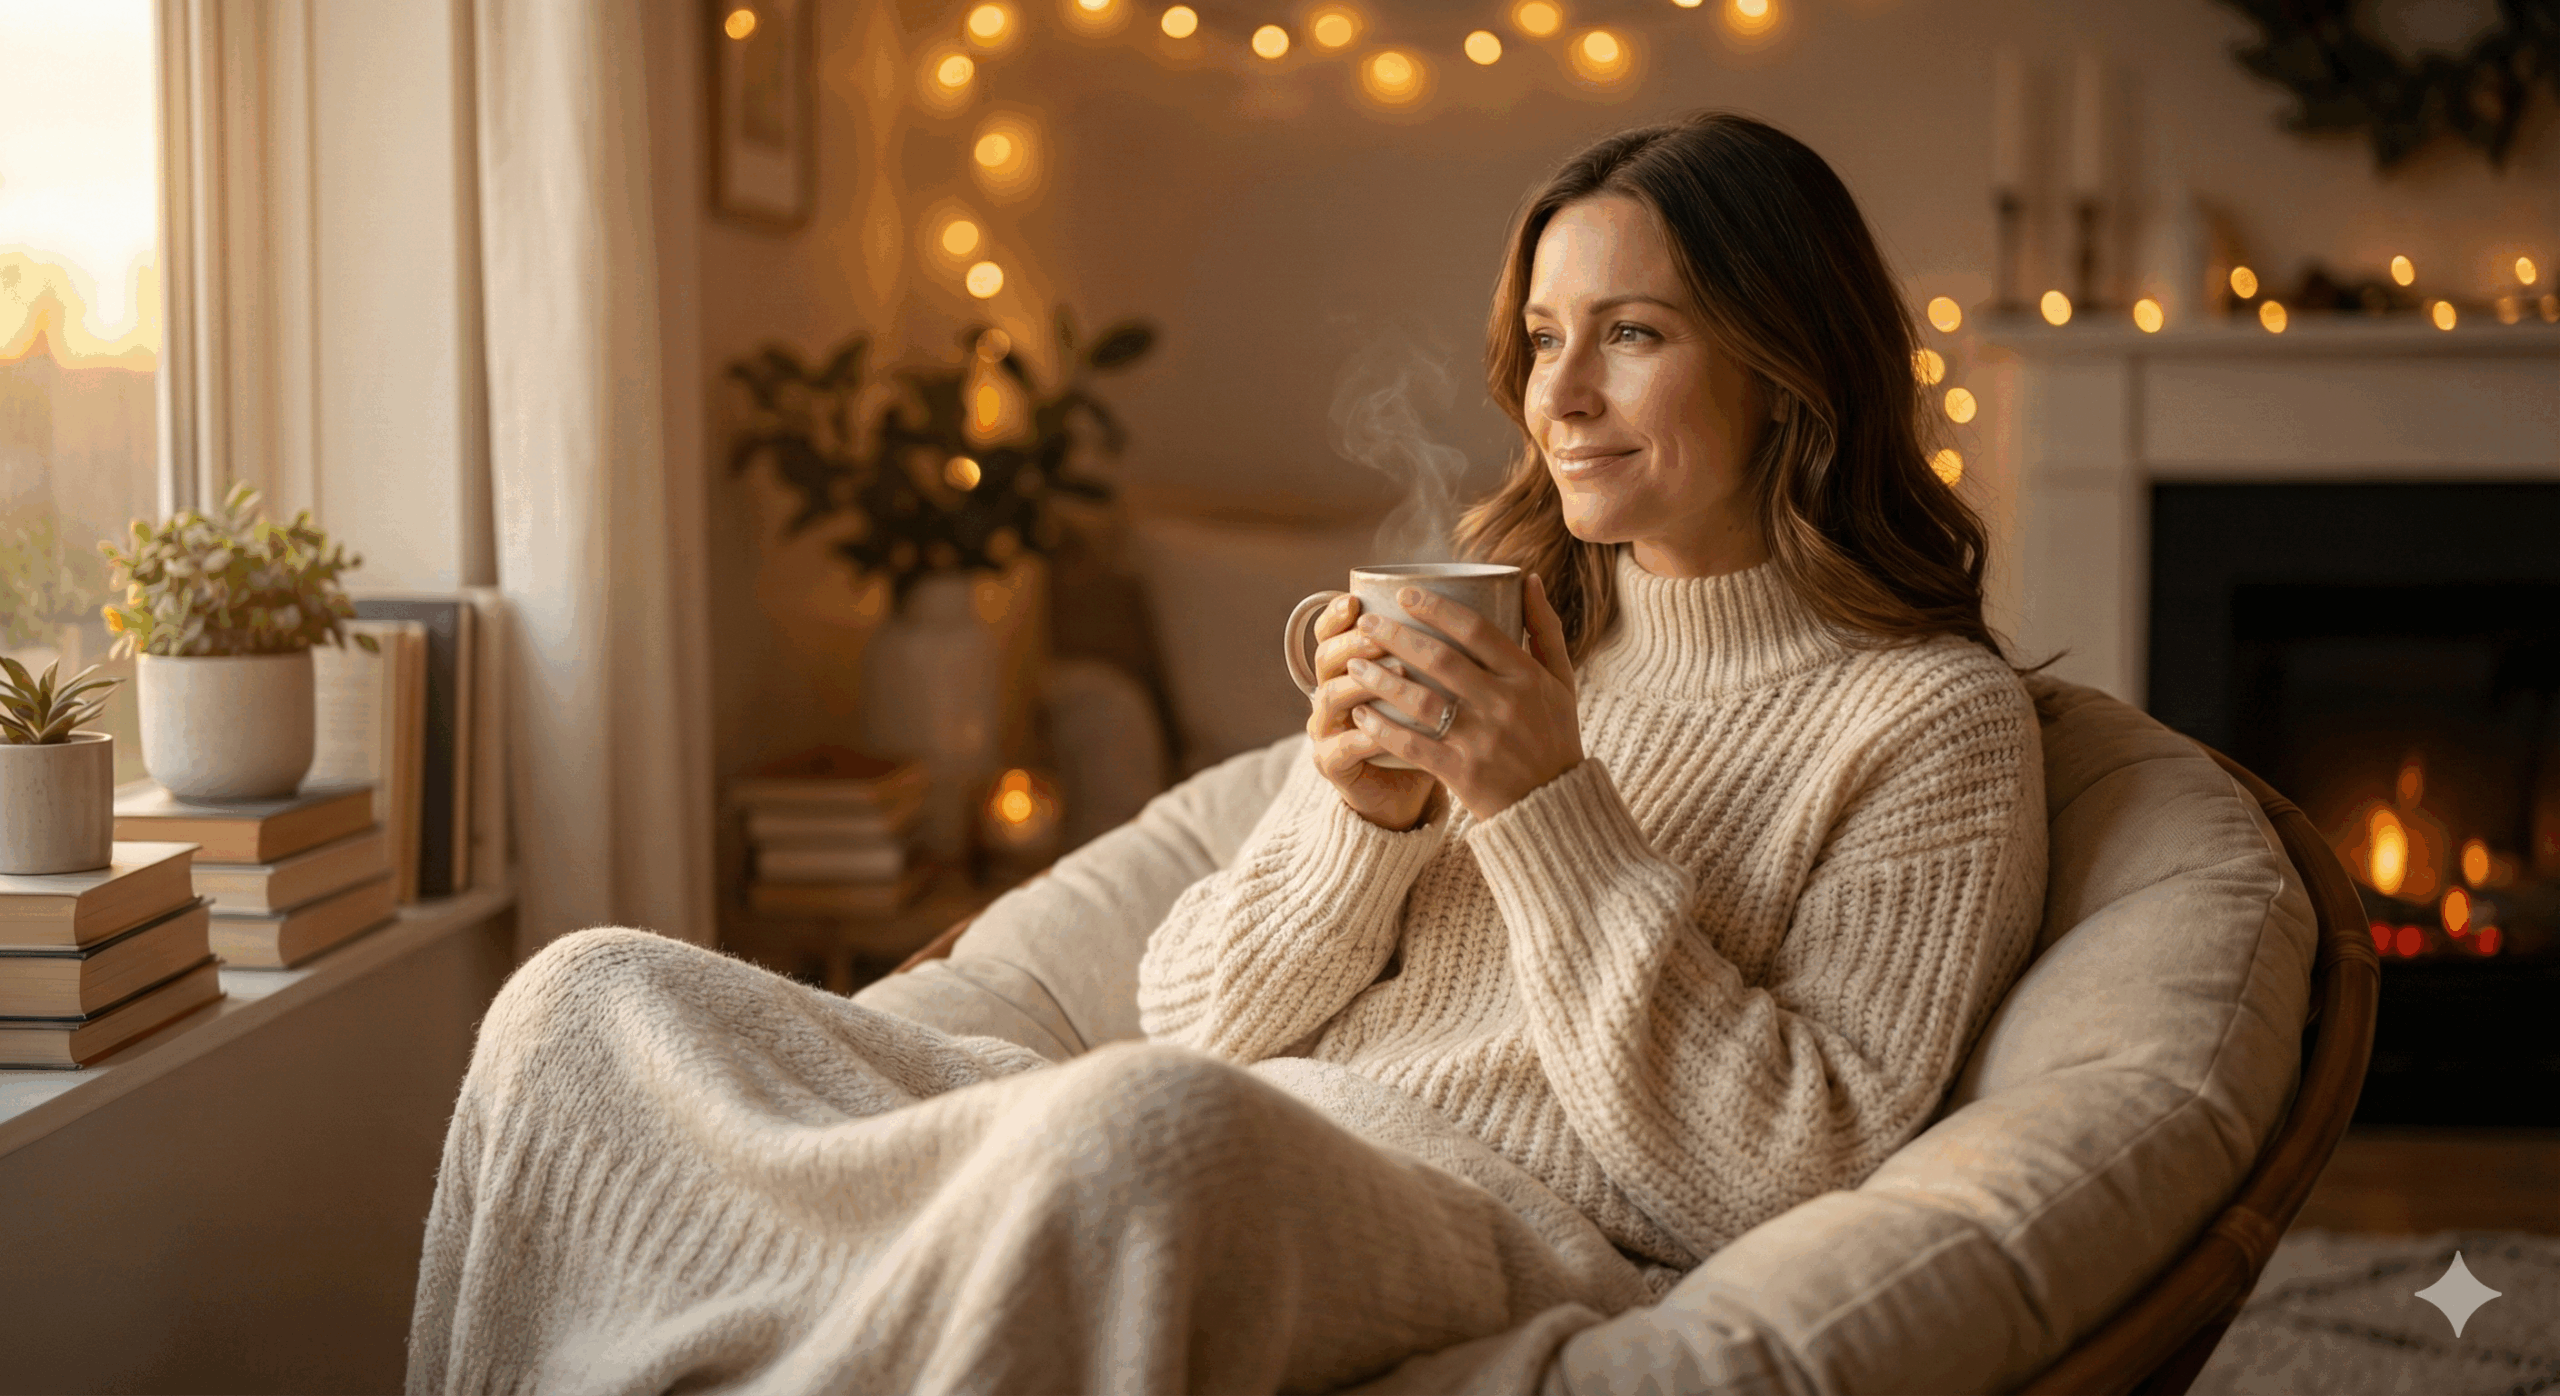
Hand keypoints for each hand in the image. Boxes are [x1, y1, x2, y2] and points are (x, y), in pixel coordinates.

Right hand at [1304, 593, 1439, 829]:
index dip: (1335, 613)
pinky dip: (1368, 735)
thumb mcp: (1439, 684)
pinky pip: (1346, 745)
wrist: (1407, 788)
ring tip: (1396, 672)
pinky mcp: (1333, 762)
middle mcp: (1331, 689)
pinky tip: (1386, 727)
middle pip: (1325, 656)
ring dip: (1361, 683)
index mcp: (1349, 663)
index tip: (1356, 599)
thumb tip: (1497, 594)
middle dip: (1352, 641)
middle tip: (1379, 631)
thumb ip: (1452, 645)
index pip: (1329, 629)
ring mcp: (1327, 727)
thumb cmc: (1429, 728)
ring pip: (1332, 696)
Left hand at [1344, 573, 1581, 822]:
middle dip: (1396, 635)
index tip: (1404, 593)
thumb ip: (1545, 629)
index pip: (1476, 629)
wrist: (1553, 806)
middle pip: (1440, 659)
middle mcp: (1504, 704)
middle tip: (1366, 622)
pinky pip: (1413, 746)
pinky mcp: (1462, 773)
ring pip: (1420, 701)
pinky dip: (1383, 729)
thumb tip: (1527, 578)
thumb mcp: (1561, 681)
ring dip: (1381, 679)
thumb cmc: (1553, 736)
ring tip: (1354, 665)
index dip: (1436, 607)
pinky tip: (1361, 714)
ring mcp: (1482, 740)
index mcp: (1527, 676)